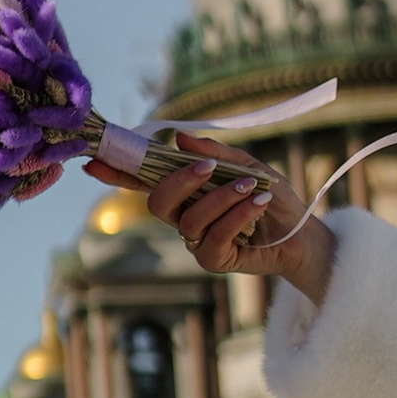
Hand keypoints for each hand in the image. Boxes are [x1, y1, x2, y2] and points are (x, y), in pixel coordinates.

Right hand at [89, 136, 331, 300]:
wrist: (302, 233)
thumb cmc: (272, 198)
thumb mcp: (248, 166)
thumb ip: (216, 153)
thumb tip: (180, 136)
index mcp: (186, 191)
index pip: (145, 181)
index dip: (118, 174)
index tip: (94, 161)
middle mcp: (184, 216)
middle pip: (157, 202)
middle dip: (178, 181)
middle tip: (206, 167)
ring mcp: (196, 240)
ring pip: (189, 219)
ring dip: (221, 198)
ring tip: (252, 187)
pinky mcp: (214, 260)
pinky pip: (214, 236)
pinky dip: (237, 215)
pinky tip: (258, 204)